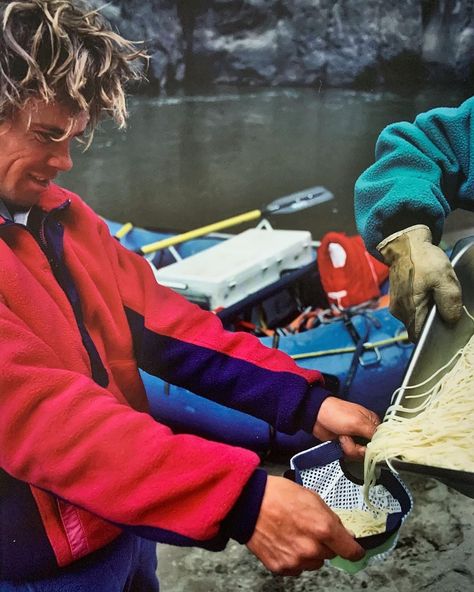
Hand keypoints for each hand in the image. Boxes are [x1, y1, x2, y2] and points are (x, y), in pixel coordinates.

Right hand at [246, 475, 364, 575]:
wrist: (248, 503)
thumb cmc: (277, 494)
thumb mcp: (311, 497)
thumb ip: (330, 516)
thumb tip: (343, 532)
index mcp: (323, 527)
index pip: (351, 551)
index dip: (354, 549)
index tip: (355, 548)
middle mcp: (312, 548)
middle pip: (330, 554)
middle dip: (325, 543)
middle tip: (309, 528)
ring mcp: (296, 560)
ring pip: (314, 562)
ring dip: (309, 552)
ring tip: (293, 533)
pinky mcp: (281, 568)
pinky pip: (296, 567)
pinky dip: (293, 558)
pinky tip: (284, 541)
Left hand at [312, 397, 379, 458]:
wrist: (316, 417)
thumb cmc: (335, 413)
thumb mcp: (358, 422)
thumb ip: (373, 433)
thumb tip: (384, 444)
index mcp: (372, 422)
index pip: (382, 440)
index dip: (375, 446)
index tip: (367, 445)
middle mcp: (366, 431)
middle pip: (370, 450)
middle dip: (358, 447)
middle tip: (350, 438)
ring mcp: (356, 439)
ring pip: (360, 454)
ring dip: (349, 447)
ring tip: (343, 437)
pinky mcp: (347, 445)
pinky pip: (350, 455)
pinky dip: (344, 449)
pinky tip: (339, 440)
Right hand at [378, 225, 461, 341]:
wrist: (404, 245)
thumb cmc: (424, 261)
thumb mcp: (445, 279)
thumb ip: (450, 302)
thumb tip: (451, 321)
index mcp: (410, 310)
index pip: (420, 337)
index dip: (433, 336)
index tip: (444, 326)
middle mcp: (399, 312)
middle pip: (417, 328)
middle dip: (431, 322)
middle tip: (444, 307)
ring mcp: (396, 306)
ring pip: (414, 319)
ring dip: (426, 312)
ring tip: (436, 296)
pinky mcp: (396, 299)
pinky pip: (410, 310)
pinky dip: (420, 305)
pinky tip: (428, 292)